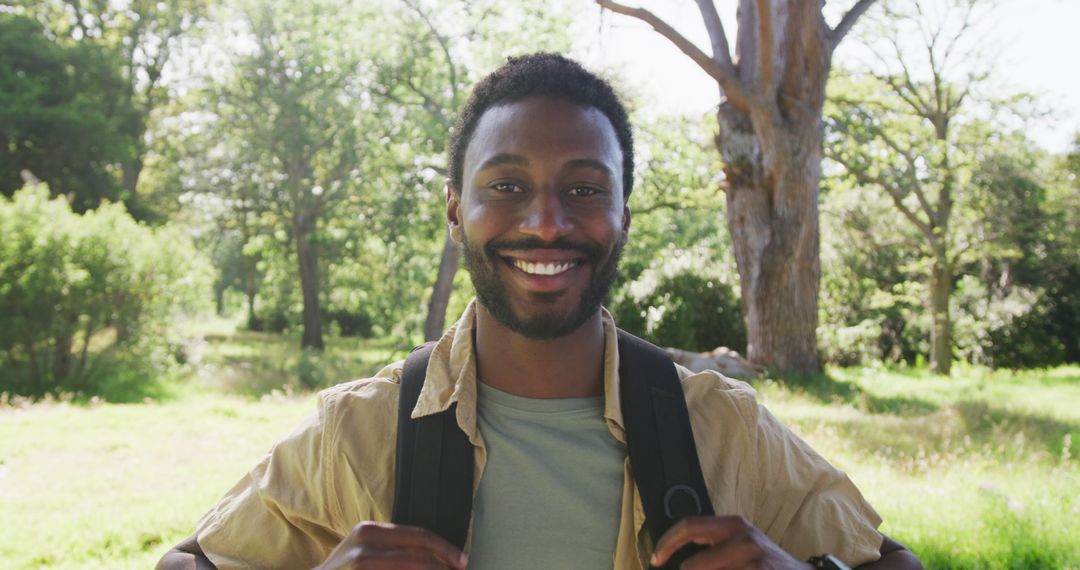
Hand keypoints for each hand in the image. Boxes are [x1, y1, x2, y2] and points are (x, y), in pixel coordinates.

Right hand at [314, 521, 467, 569]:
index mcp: (370, 531)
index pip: (420, 536)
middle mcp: (365, 547)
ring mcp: (361, 566)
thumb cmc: (345, 569)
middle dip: (444, 567)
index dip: (446, 550)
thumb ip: (395, 545)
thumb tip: (438, 556)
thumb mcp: (366, 548)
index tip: (462, 561)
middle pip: (420, 557)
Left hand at [650, 516, 810, 569]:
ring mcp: (752, 562)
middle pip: (691, 566)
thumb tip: (675, 559)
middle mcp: (743, 539)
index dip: (666, 543)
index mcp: (733, 525)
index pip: (689, 526)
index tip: (655, 559)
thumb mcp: (739, 543)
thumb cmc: (762, 561)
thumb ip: (711, 545)